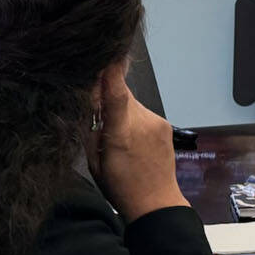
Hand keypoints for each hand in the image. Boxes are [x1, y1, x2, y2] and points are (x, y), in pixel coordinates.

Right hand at [90, 62, 188, 222]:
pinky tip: (132, 138)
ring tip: (117, 133)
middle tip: (96, 109)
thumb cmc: (119, 188)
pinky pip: (143, 112)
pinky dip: (133, 117)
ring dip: (121, 109)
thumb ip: (92, 129)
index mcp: (121, 134)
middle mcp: (142, 122)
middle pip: (121, 92)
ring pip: (132, 102)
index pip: (116, 93)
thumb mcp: (95, 162)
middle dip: (107, 94)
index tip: (107, 52)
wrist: (156, 202)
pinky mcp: (165, 123)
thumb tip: (90, 100)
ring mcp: (157, 121)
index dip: (111, 71)